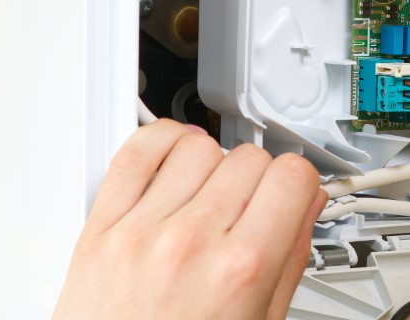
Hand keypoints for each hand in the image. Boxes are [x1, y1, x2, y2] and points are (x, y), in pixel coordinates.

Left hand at [54, 119, 325, 319]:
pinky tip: (174, 160)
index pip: (293, 175)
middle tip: (251, 207)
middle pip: (251, 160)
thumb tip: (308, 205)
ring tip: (210, 193)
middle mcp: (193, 243)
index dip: (299, 183)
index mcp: (242, 268)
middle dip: (259, 179)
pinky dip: (161, 142)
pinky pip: (136, 153)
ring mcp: (143, 232)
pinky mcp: (101, 230)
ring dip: (213, 165)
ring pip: (201, 147)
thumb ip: (290, 257)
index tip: (291, 193)